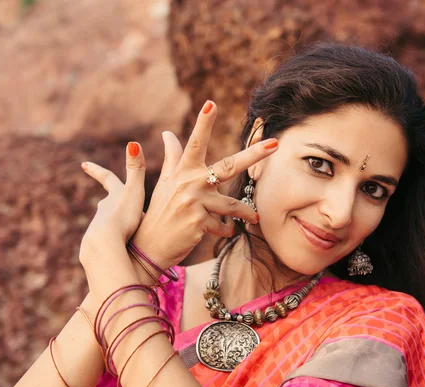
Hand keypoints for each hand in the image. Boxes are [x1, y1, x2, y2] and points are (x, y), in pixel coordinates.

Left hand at [78, 142, 146, 287]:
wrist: (106, 245)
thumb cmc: (123, 217)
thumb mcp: (134, 191)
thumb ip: (136, 169)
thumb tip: (133, 143)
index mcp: (114, 197)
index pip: (106, 178)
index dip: (96, 170)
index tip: (83, 165)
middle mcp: (104, 211)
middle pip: (106, 204)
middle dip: (109, 202)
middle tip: (108, 202)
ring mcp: (101, 229)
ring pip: (109, 225)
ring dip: (116, 225)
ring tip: (124, 231)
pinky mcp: (101, 247)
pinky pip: (112, 243)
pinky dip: (117, 243)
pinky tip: (120, 250)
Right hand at [132, 100, 278, 268]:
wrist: (148, 245)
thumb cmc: (159, 211)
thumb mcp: (164, 183)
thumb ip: (171, 157)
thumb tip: (167, 133)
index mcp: (182, 171)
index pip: (194, 143)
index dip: (203, 123)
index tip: (211, 103)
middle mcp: (189, 184)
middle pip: (228, 166)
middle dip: (253, 154)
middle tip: (275, 143)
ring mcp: (194, 204)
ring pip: (233, 206)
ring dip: (246, 213)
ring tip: (254, 217)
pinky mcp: (199, 224)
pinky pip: (224, 226)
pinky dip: (226, 229)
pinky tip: (226, 231)